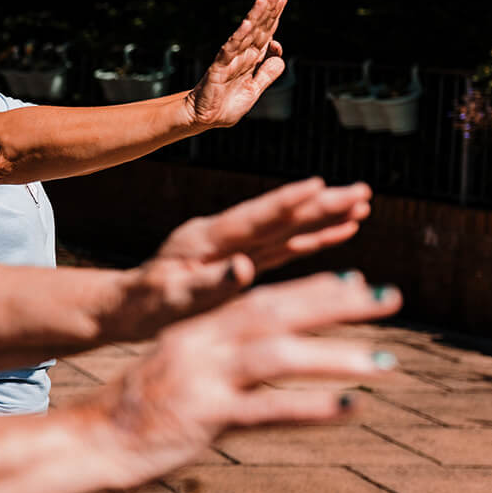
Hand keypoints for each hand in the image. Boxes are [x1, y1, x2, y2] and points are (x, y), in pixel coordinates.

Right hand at [77, 270, 400, 488]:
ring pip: (277, 354)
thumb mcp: (180, 371)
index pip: (262, 296)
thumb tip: (264, 362)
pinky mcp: (205, 417)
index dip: (313, 288)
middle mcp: (201, 343)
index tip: (358, 281)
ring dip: (336, 355)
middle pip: (276, 311)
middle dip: (338, 303)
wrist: (91, 439)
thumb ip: (221, 361)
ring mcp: (203, 379)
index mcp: (196, 328)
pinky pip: (268, 410)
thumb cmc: (136, 411)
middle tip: (391, 297)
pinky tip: (352, 407)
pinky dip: (313, 406)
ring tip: (386, 362)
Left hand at [106, 178, 370, 340]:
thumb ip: (209, 284)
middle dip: (321, 204)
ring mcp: (233, 245)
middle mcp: (223, 235)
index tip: (320, 184)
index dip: (287, 202)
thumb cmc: (146, 306)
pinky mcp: (241, 260)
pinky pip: (283, 247)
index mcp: (204, 240)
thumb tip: (245, 267)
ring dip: (323, 216)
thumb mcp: (172, 299)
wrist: (127, 307)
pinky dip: (312, 238)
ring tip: (362, 204)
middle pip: (279, 216)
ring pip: (286, 228)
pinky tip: (339, 231)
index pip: (254, 218)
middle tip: (363, 190)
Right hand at [186, 0, 288, 128]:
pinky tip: (246, 25)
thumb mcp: (256, 89)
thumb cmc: (228, 103)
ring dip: (255, 16)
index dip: (276, 11)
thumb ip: (268, 71)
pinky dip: (239, 37)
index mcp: (253, 57)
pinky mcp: (219, 69)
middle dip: (270, 8)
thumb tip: (278, 48)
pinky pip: (230, 50)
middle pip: (259, 27)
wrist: (206, 119)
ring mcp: (231, 59)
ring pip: (246, 34)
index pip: (268, 28)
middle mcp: (243, 54)